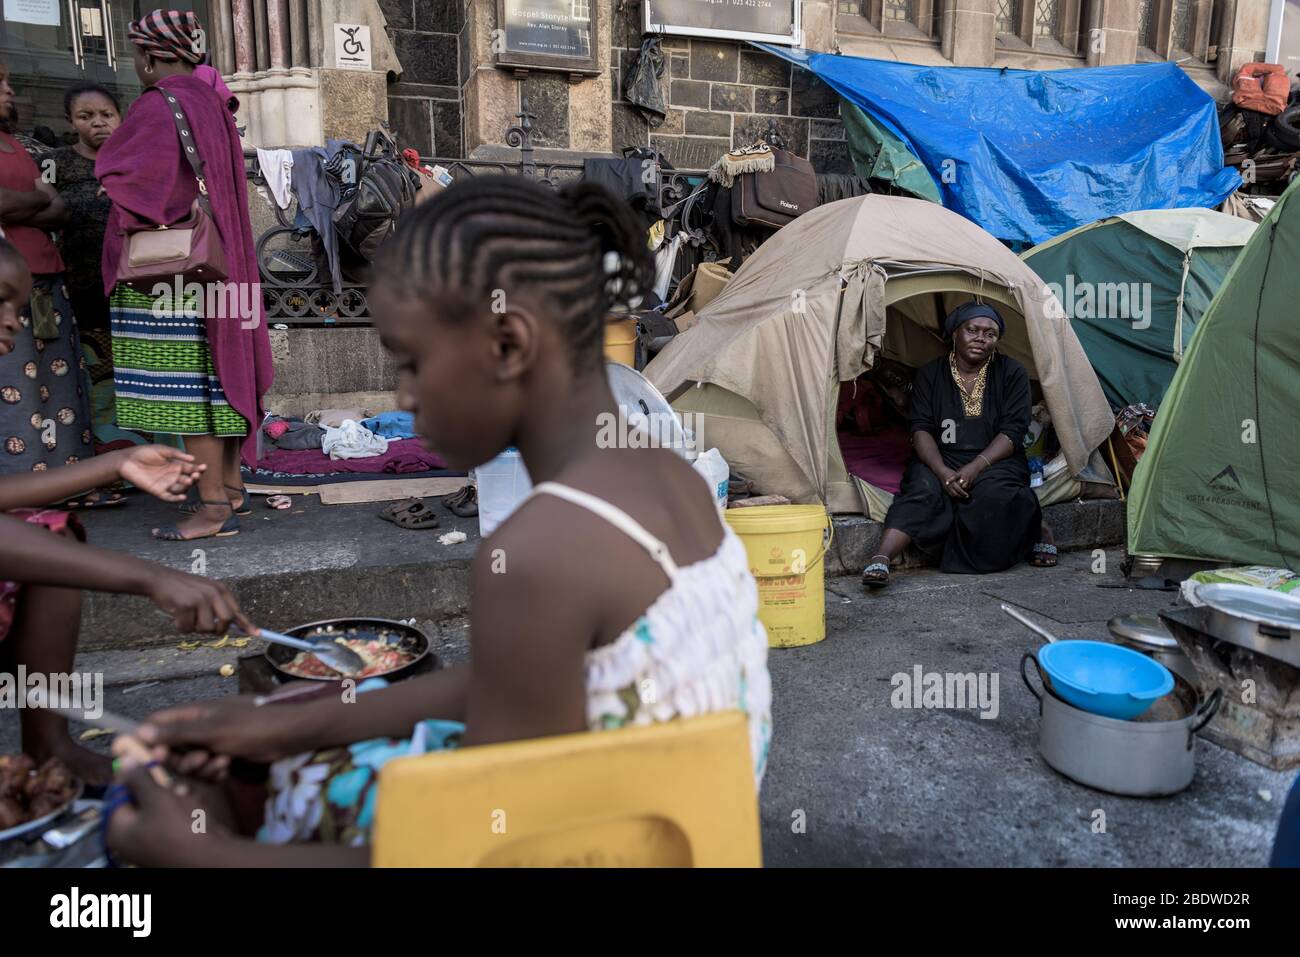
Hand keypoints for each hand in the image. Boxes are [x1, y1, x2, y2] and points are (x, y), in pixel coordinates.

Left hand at [105, 764, 225, 866]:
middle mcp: (130, 836)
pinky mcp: (169, 841)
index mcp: (118, 828)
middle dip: (159, 784)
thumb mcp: (157, 798)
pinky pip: (170, 818)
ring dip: (173, 794)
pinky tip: (193, 805)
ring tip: (186, 792)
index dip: (134, 772)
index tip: (150, 756)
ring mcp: (149, 841)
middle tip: (172, 775)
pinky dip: (181, 808)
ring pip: (158, 806)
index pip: (118, 792)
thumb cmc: (179, 828)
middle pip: (139, 798)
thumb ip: (138, 779)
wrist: (210, 858)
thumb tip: (122, 761)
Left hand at [117, 445, 205, 501]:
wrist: (127, 460)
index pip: (191, 469)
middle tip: (196, 474)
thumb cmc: (144, 453)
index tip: (204, 467)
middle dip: (195, 477)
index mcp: (176, 465)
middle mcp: (173, 476)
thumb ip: (177, 454)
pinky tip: (182, 497)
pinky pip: (169, 497)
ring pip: (181, 488)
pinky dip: (176, 499)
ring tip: (189, 480)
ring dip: (187, 486)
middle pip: (189, 479)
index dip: (198, 469)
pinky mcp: (158, 491)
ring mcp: (166, 484)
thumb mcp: (162, 450)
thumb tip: (193, 459)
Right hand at [137, 696, 292, 772]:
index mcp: (191, 713)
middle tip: (200, 760)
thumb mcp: (212, 729)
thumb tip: (140, 731)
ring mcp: (210, 741)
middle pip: (169, 749)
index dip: (147, 740)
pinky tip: (228, 768)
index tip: (151, 758)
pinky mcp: (222, 755)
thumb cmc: (252, 725)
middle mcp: (197, 726)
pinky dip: (214, 771)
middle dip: (180, 761)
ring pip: (188, 762)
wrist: (288, 734)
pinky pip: (206, 769)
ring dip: (200, 768)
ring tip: (221, 762)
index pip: (155, 723)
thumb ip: (178, 732)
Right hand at [146, 568, 250, 633]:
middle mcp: (213, 593)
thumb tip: (230, 626)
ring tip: (186, 617)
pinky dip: (180, 627)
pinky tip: (175, 616)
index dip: (246, 624)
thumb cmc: (181, 588)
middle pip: (225, 621)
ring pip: (205, 628)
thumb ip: (217, 606)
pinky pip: (187, 628)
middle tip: (205, 628)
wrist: (158, 579)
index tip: (256, 634)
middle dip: (217, 630)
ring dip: (194, 628)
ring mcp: (200, 599)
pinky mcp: (186, 605)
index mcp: (220, 589)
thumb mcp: (204, 591)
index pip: (236, 610)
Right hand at [939, 467, 968, 498]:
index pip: (959, 490)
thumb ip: (959, 479)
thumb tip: (965, 483)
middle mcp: (948, 486)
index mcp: (952, 483)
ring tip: (963, 497)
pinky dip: (954, 495)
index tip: (967, 495)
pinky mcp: (945, 488)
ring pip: (952, 495)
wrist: (940, 472)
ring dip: (958, 496)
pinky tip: (958, 495)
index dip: (963, 493)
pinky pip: (950, 494)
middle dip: (961, 496)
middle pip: (956, 494)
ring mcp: (946, 488)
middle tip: (966, 497)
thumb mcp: (955, 474)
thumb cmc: (949, 472)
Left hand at [953, 461, 982, 491]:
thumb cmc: (967, 468)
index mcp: (961, 473)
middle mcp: (964, 477)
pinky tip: (962, 492)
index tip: (946, 483)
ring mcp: (968, 480)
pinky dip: (965, 489)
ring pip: (963, 487)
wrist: (976, 467)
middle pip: (959, 484)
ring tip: (957, 493)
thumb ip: (956, 475)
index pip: (954, 477)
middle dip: (955, 487)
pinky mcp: (971, 482)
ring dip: (960, 489)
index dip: (950, 480)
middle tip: (951, 490)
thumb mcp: (960, 470)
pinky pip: (967, 487)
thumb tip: (950, 478)